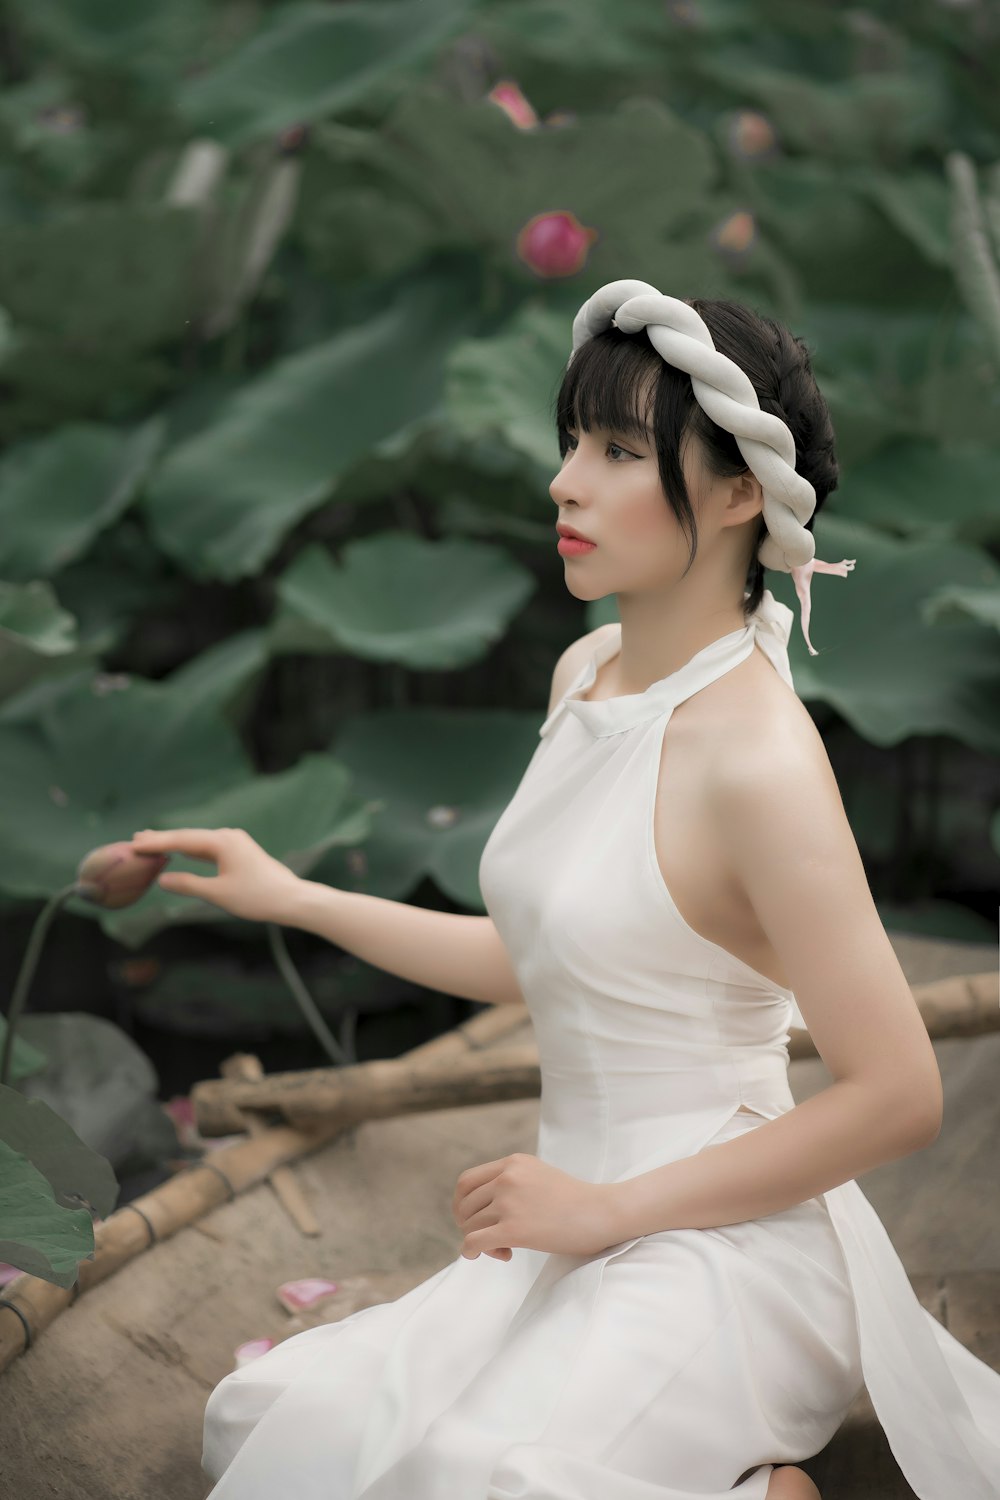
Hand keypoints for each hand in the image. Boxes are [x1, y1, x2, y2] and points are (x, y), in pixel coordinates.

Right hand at [129, 827, 301, 923]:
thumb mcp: (217, 894)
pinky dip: (191, 850)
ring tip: (152, 842)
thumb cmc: (256, 898)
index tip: (133, 844)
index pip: (181, 841)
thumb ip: (188, 884)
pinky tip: (181, 851)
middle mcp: (227, 836)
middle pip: (188, 837)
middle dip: (162, 839)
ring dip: (176, 843)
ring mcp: (235, 842)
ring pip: (198, 841)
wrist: (292, 899)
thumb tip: (163, 878)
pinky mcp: (239, 851)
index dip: (155, 843)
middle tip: (135, 839)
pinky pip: (209, 848)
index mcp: (221, 842)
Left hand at [452, 1152, 618, 1260]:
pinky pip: (474, 1242)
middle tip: (491, 1238)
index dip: (462, 1205)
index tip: (474, 1220)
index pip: (466, 1183)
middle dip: (471, 1225)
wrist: (602, 1213)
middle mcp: (508, 1177)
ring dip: (480, 1241)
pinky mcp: (514, 1229)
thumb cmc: (575, 1201)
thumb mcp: (538, 1176)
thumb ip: (511, 1182)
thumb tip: (479, 1209)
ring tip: (505, 1248)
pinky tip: (486, 1256)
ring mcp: (510, 1202)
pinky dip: (471, 1252)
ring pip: (470, 1226)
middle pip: (465, 1206)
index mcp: (513, 1163)